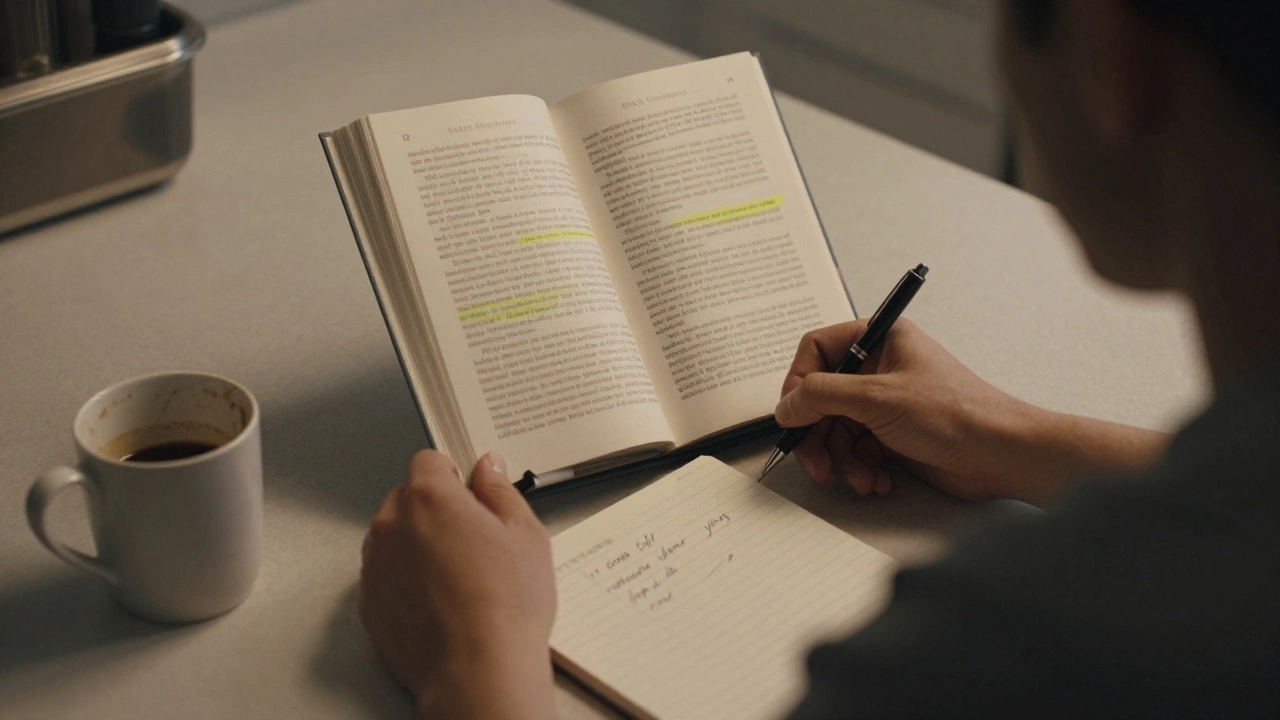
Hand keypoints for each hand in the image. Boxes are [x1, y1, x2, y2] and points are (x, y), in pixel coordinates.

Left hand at [359, 450, 556, 719]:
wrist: (479, 670)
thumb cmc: (506, 606)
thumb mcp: (525, 533)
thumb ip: (500, 490)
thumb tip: (487, 468)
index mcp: (429, 498)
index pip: (428, 461)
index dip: (453, 476)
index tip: (470, 496)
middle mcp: (392, 526)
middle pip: (406, 498)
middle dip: (434, 509)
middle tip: (471, 540)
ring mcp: (375, 567)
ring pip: (392, 537)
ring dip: (416, 544)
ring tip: (457, 577)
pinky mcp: (369, 605)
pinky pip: (384, 576)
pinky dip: (405, 581)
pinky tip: (439, 601)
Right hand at [775, 317, 1030, 500]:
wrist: (1000, 455)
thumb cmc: (957, 414)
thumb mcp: (878, 398)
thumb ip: (822, 396)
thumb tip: (786, 404)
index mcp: (880, 339)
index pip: (817, 351)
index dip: (798, 383)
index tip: (792, 415)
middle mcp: (881, 367)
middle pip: (822, 398)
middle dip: (818, 435)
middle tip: (816, 463)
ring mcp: (886, 403)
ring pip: (837, 430)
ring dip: (841, 460)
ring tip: (858, 478)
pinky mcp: (893, 434)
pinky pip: (857, 450)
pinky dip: (860, 469)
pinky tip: (877, 479)